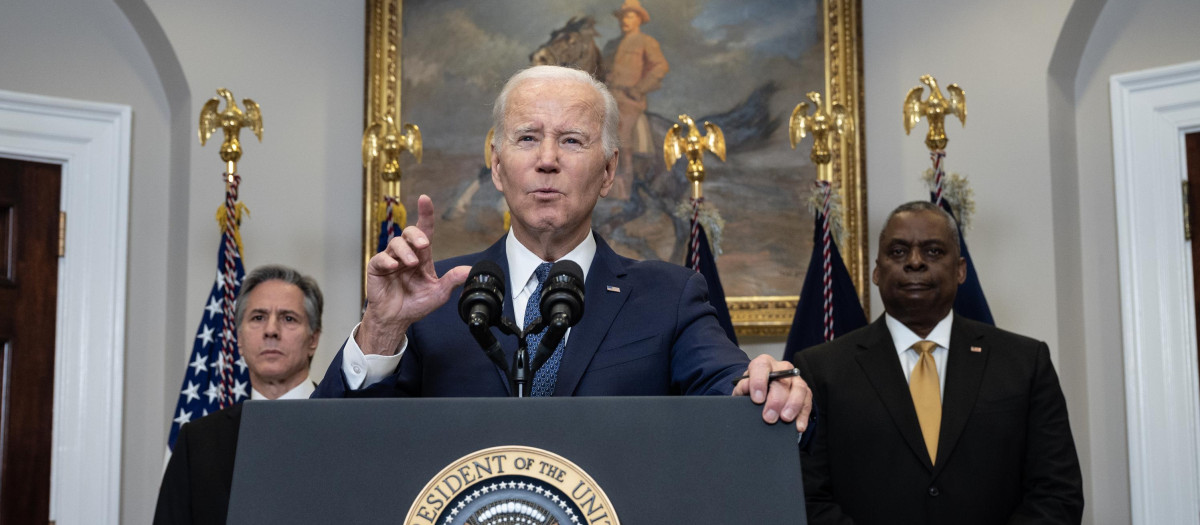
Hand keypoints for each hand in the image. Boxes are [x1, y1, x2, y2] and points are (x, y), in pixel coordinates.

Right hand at [357, 195, 469, 354]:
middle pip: (409, 232)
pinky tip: (393, 266)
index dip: (425, 214)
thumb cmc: (415, 304)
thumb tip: (470, 271)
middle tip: (424, 245)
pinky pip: (380, 258)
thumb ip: (452, 281)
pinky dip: (387, 260)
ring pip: (395, 242)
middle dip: (416, 234)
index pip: (424, 230)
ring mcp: (391, 259)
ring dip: (405, 250)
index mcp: (422, 257)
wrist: (397, 319)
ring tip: (411, 264)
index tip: (425, 199)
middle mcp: (406, 254)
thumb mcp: (438, 293)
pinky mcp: (377, 268)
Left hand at [731, 354, 812, 432]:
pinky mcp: (805, 392)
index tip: (757, 399)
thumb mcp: (743, 389)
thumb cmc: (752, 390)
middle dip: (776, 401)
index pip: (762, 366)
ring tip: (785, 419)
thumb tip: (746, 387)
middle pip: (782, 381)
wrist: (763, 393)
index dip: (759, 382)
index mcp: (764, 364)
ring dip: (793, 405)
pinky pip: (808, 402)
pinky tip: (799, 426)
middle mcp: (781, 368)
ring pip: (799, 388)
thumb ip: (742, 387)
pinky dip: (803, 415)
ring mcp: (795, 379)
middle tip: (769, 417)